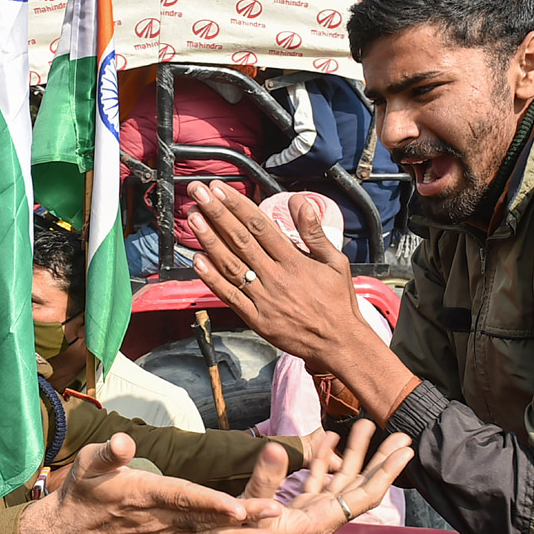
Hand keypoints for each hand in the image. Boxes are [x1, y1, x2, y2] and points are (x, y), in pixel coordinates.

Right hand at [18, 432, 282, 533]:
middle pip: (205, 519)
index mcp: (143, 495)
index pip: (182, 498)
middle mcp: (158, 518)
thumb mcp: (85, 464)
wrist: (69, 531)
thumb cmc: (80, 490)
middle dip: (241, 519)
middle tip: (275, 515)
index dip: (211, 503)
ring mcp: (164, 533)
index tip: (238, 506)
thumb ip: (108, 453)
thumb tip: (124, 442)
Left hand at [186, 180, 367, 367]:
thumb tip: (299, 201)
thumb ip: (314, 232)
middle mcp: (276, 277)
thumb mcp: (335, 261)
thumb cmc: (337, 302)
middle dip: (217, 213)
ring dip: (210, 240)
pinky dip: (212, 278)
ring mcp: (263, 299)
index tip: (221, 190)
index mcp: (294, 261)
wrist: (339, 343)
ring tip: (193, 219)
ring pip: (231, 265)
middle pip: (240, 240)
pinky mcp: (256, 318)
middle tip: (199, 193)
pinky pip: (230, 296)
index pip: (260, 226)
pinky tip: (198, 261)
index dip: (237, 206)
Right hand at [202, 422, 413, 533]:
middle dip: (381, 459)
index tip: (405, 452)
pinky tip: (330, 440)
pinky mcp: (299, 508)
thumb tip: (276, 447)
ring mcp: (313, 512)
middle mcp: (324, 516)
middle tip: (402, 435)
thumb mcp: (251, 511)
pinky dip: (325, 460)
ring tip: (366, 426)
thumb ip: (266, 479)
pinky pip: (319, 480)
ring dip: (355, 454)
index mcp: (322, 521)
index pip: (365, 495)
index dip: (387, 472)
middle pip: (361, 485)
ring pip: (342, 479)